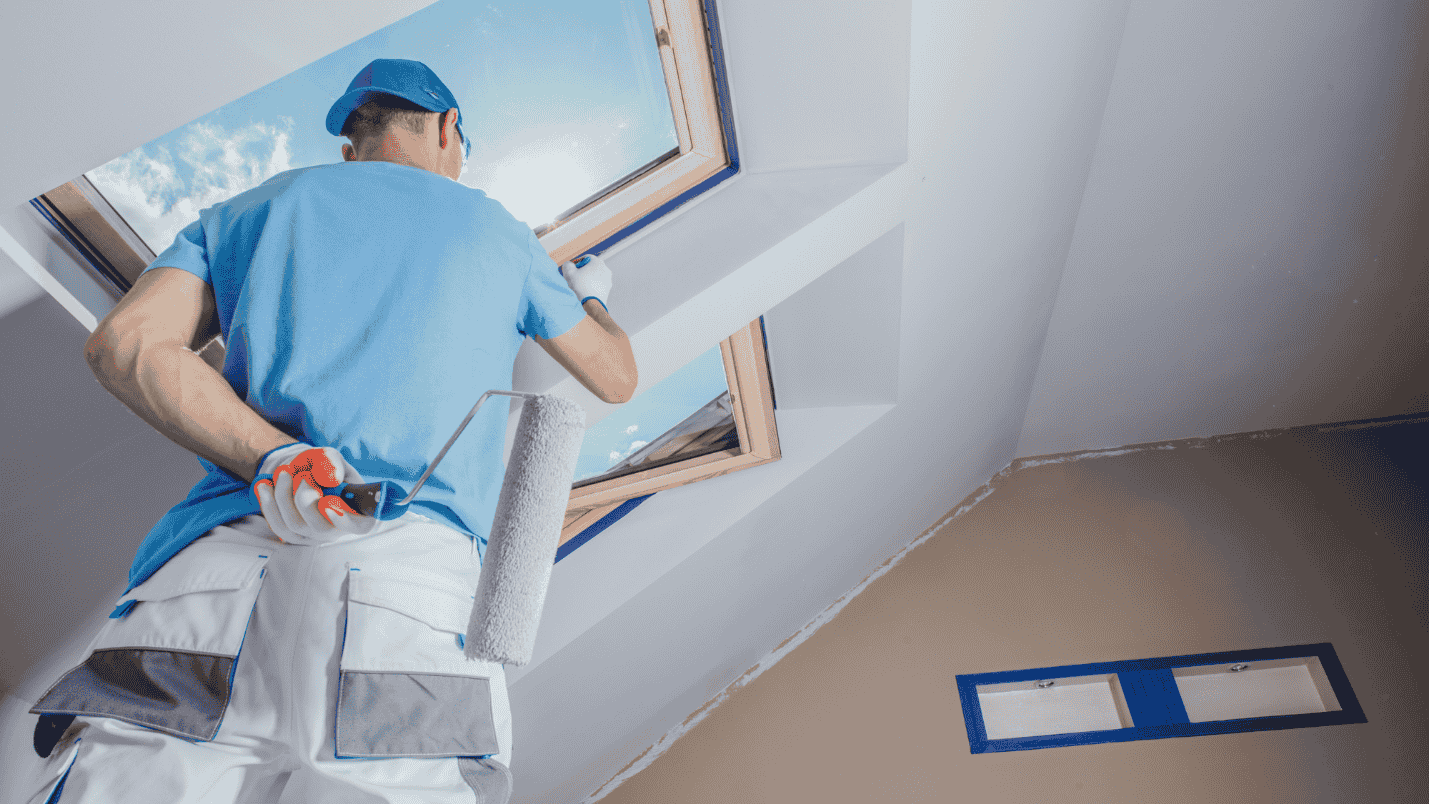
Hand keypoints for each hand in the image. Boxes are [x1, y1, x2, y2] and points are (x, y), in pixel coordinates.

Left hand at [251, 444, 375, 543]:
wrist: (305, 473)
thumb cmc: (324, 468)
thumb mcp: (332, 458)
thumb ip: (332, 463)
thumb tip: (330, 478)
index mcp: (357, 513)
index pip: (358, 525)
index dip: (345, 520)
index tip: (328, 503)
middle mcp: (337, 530)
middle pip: (319, 526)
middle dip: (305, 498)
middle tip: (302, 475)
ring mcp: (314, 536)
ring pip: (295, 525)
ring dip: (284, 497)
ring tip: (283, 474)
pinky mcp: (294, 536)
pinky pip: (278, 526)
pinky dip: (269, 505)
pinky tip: (265, 487)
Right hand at [560, 253, 612, 308]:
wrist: (593, 303)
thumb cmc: (581, 287)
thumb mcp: (569, 273)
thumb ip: (567, 265)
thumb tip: (569, 264)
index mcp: (597, 262)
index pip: (585, 258)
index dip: (577, 263)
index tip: (573, 270)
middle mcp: (605, 268)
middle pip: (591, 267)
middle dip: (583, 271)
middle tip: (576, 278)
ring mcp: (608, 278)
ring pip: (595, 275)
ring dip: (588, 278)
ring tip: (581, 286)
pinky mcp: (608, 287)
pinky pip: (599, 283)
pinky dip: (593, 285)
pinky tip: (587, 290)